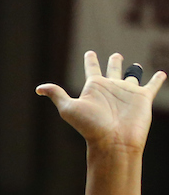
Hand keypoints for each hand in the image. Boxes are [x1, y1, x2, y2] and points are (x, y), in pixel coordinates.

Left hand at [37, 52, 165, 152]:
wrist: (113, 142)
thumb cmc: (91, 127)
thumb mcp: (69, 109)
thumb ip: (57, 95)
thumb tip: (39, 88)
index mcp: (94, 88)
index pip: (92, 69)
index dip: (90, 60)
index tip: (89, 52)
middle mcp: (111, 88)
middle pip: (112, 70)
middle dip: (113, 61)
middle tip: (115, 55)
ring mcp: (127, 93)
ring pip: (131, 77)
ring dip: (133, 70)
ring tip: (134, 65)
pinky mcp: (143, 98)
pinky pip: (152, 85)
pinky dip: (157, 80)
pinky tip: (161, 74)